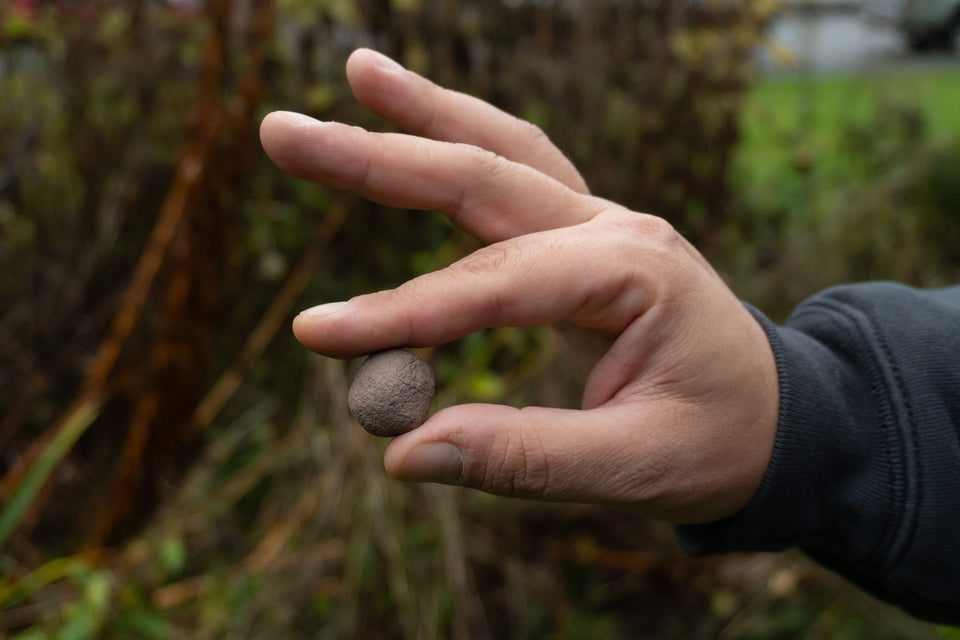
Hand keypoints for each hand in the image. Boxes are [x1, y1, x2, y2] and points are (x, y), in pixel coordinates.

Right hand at [259, 49, 778, 523]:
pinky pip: (519, 173)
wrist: (778, 421)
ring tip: (357, 71)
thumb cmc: (716, 443)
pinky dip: (464, 139)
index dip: (403, 313)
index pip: (494, 286)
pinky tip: (420, 122)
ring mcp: (601, 221)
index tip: (317, 333)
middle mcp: (613, 227)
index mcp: (634, 272)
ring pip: (500, 151)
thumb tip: (402, 454)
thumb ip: (522, 458)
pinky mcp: (585, 237)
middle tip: (279, 131)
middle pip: (480, 174)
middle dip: (377, 156)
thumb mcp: (633, 467)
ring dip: (424, 113)